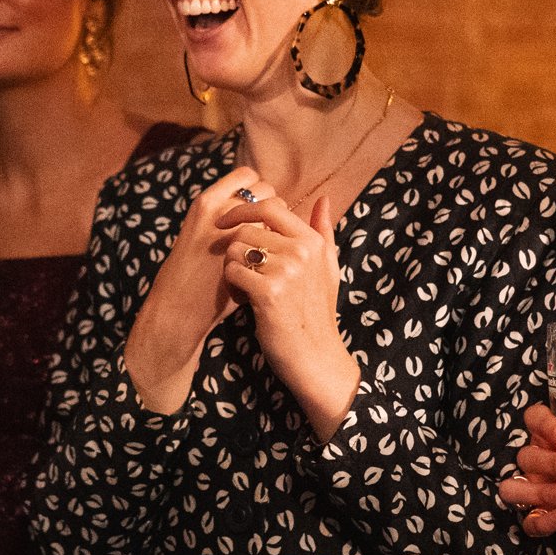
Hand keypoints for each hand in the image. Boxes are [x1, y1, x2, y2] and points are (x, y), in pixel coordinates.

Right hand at [125, 164, 270, 412]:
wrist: (179, 306)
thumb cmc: (192, 272)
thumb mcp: (201, 231)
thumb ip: (227, 216)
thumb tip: (260, 205)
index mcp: (206, 202)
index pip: (246, 177)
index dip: (257, 192)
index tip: (256, 211)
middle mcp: (220, 210)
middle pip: (265, 190)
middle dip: (271, 209)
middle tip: (266, 231)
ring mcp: (235, 231)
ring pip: (275, 212)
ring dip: (278, 224)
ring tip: (268, 245)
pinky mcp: (247, 253)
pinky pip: (276, 235)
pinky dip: (279, 242)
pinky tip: (270, 259)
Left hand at [218, 189, 357, 435]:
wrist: (315, 356)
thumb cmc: (317, 312)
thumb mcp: (328, 267)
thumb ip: (323, 231)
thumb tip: (323, 199)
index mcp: (312, 241)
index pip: (270, 207)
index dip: (243, 209)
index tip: (227, 221)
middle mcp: (301, 251)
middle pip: (246, 229)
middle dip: (236, 249)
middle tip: (244, 273)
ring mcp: (286, 271)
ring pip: (235, 250)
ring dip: (232, 268)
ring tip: (246, 288)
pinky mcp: (269, 293)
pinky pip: (232, 272)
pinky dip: (231, 286)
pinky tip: (244, 301)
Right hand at [500, 402, 555, 536]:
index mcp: (552, 435)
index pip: (535, 418)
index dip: (546, 425)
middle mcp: (537, 459)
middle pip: (528, 455)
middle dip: (555, 463)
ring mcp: (532, 488)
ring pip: (515, 487)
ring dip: (540, 491)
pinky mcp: (536, 515)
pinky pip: (527, 520)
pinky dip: (541, 521)